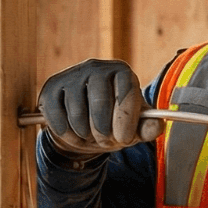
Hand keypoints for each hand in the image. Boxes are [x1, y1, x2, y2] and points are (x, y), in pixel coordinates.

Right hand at [38, 59, 163, 154]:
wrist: (82, 125)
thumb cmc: (113, 122)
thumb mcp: (133, 126)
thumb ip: (147, 127)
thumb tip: (156, 126)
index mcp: (121, 71)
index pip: (126, 92)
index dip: (126, 120)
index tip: (124, 139)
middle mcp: (96, 67)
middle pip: (100, 103)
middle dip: (104, 132)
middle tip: (106, 141)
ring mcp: (71, 76)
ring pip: (77, 114)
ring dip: (86, 135)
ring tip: (90, 136)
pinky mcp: (51, 89)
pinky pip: (58, 118)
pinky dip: (68, 135)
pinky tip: (74, 134)